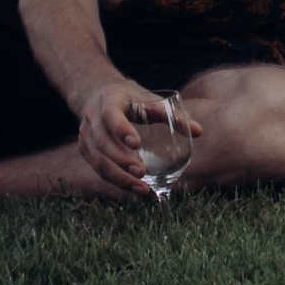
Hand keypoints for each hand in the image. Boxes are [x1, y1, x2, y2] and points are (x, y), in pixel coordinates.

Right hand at [74, 81, 202, 197]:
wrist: (99, 95)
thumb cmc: (131, 99)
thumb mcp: (149, 100)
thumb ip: (172, 114)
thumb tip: (199, 131)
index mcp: (108, 101)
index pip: (110, 115)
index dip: (121, 130)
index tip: (137, 144)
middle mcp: (92, 118)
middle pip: (101, 142)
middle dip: (121, 160)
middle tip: (142, 173)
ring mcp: (85, 135)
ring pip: (97, 160)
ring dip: (118, 177)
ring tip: (142, 189)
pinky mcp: (85, 150)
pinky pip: (97, 168)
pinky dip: (115, 180)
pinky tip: (134, 187)